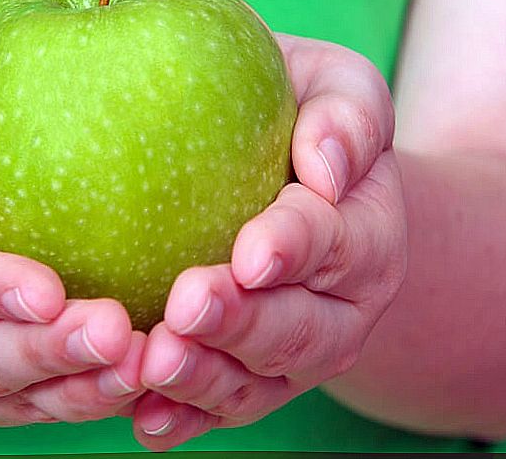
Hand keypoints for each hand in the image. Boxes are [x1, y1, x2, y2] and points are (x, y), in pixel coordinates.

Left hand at [132, 35, 406, 449]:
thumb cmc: (298, 115)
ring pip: (257, 382)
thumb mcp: (332, 86)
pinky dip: (185, 418)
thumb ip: (346, 113)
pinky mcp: (249, 376)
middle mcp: (338, 305)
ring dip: (205, 378)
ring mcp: (292, 350)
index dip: (294, 249)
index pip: (334, 242)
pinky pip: (221, 407)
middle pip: (297, 328)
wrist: (297, 181)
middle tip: (185, 306)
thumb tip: (326, 165)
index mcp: (362, 230)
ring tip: (153, 363)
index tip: (249, 255)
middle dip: (243, 324)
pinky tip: (144, 418)